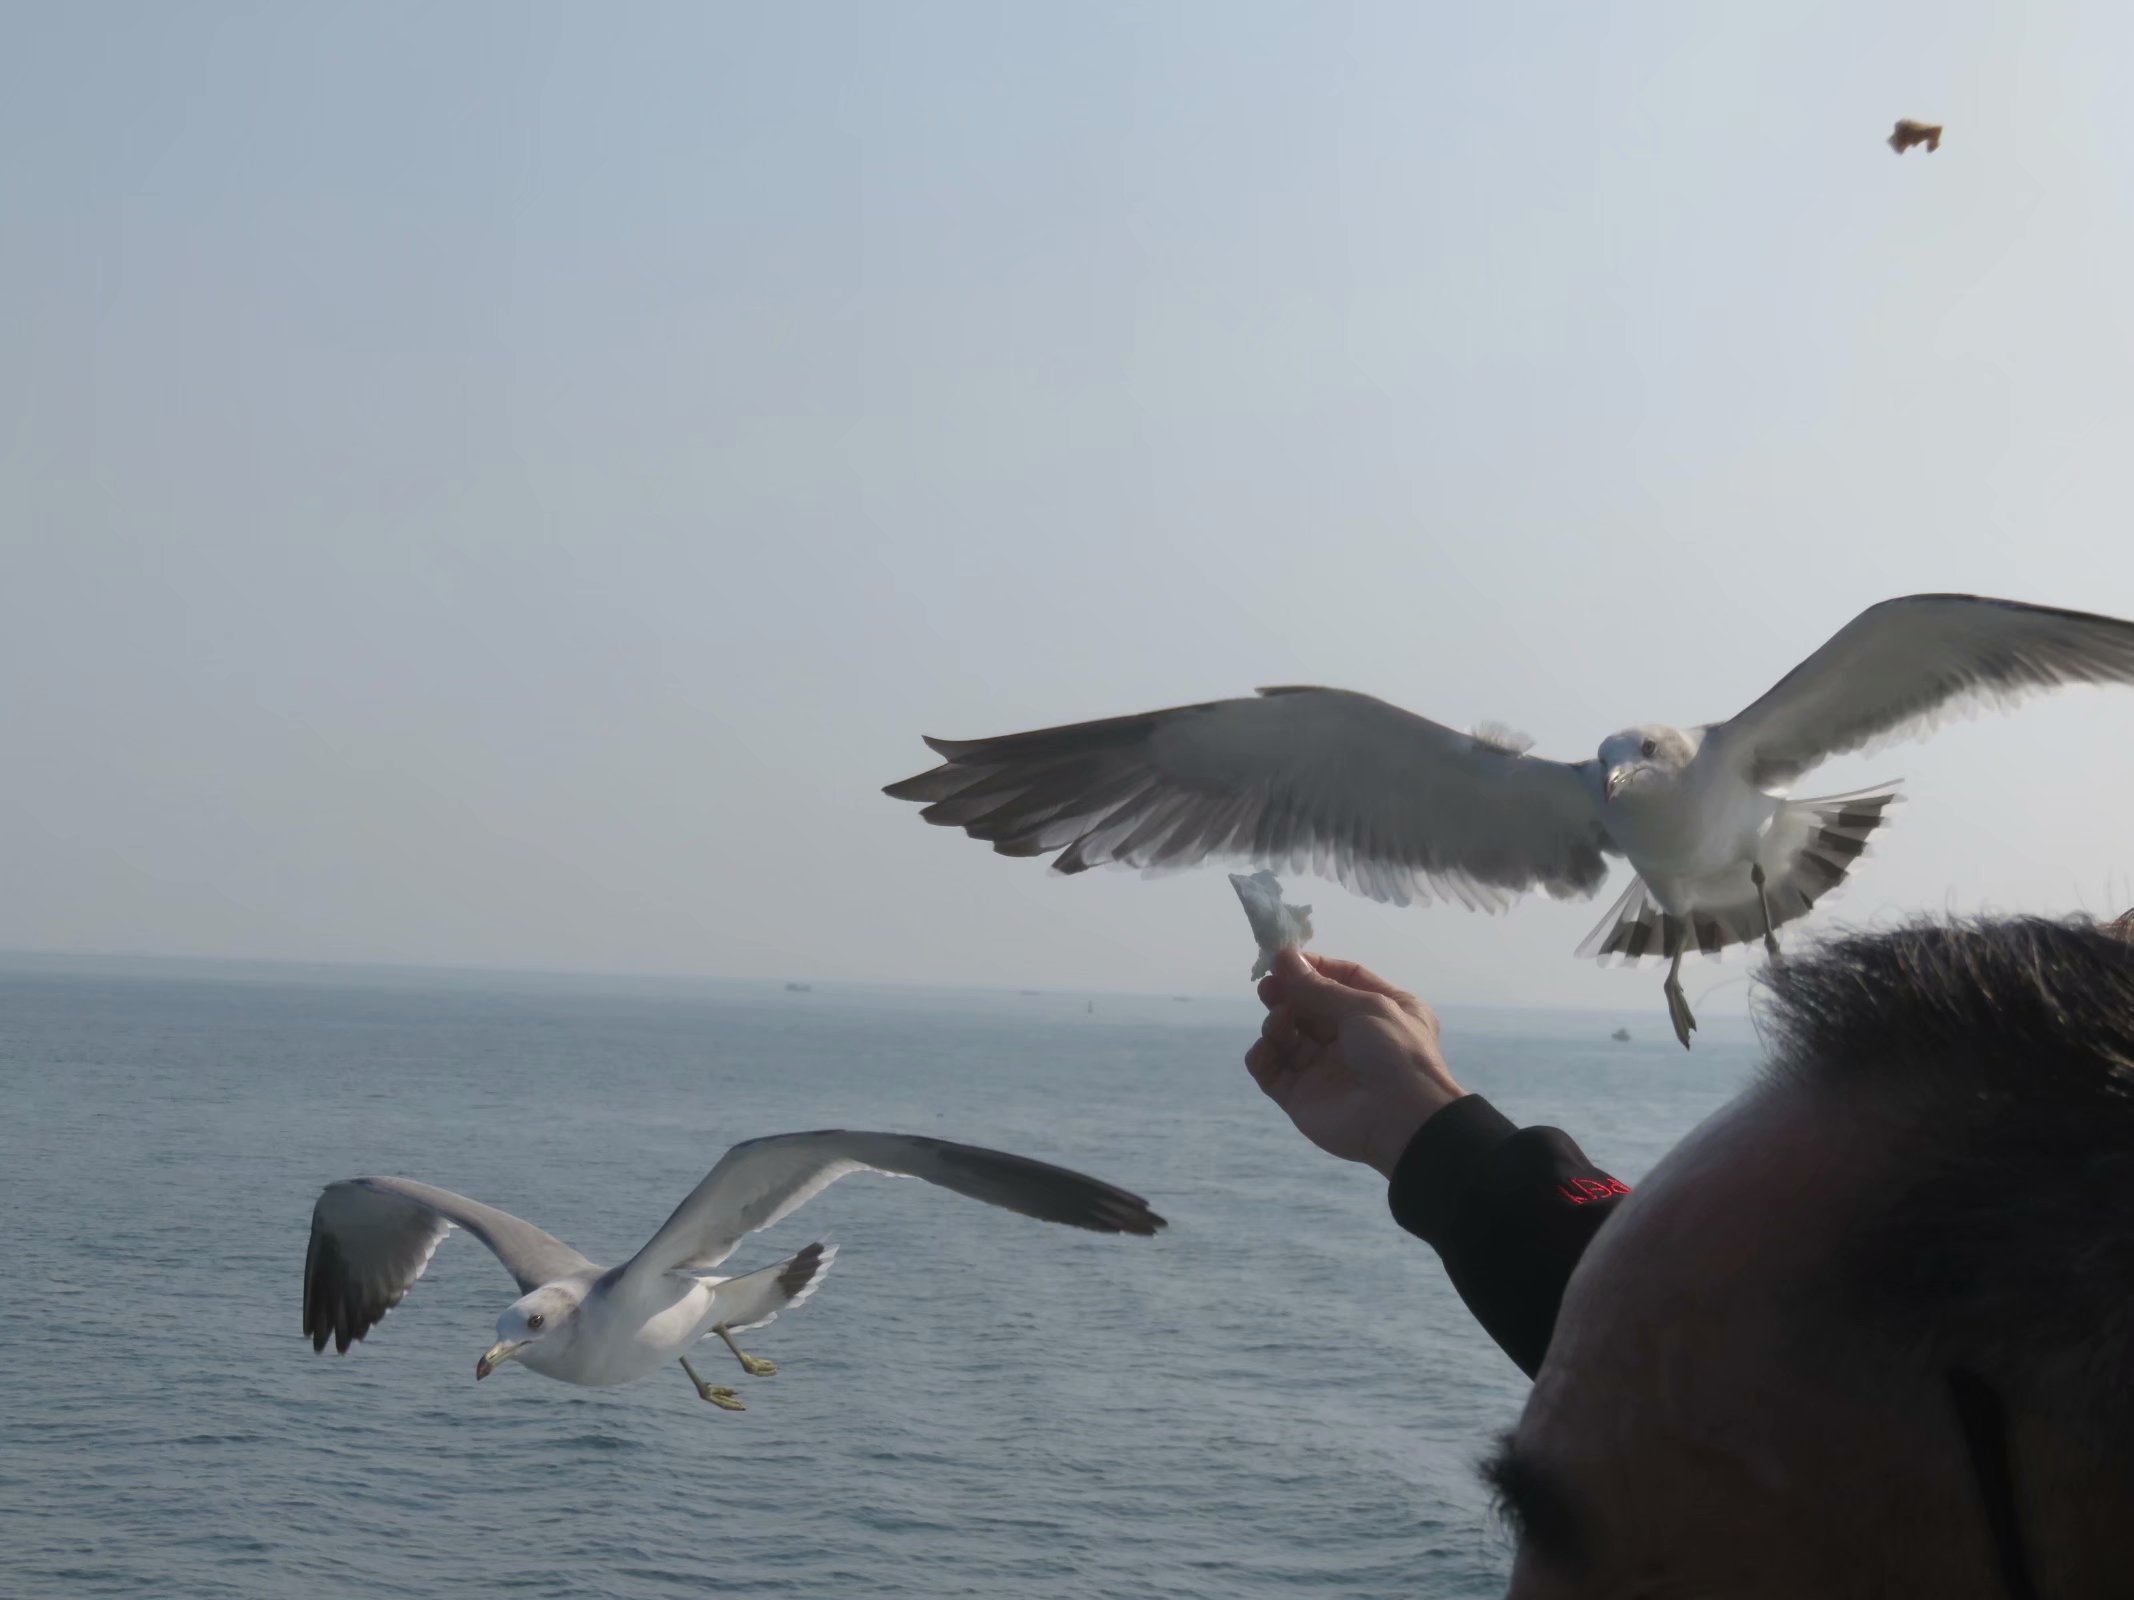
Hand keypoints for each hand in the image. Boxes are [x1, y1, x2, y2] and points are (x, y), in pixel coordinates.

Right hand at [1244, 949, 1464, 1177]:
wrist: (1402, 1121)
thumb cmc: (1395, 1053)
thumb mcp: (1364, 1007)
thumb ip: (1318, 986)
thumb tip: (1284, 957)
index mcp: (1380, 1012)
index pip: (1342, 979)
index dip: (1312, 968)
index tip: (1283, 959)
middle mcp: (1352, 1038)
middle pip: (1308, 1006)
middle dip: (1287, 993)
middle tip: (1268, 986)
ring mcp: (1324, 1068)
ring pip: (1286, 1035)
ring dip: (1277, 1022)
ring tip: (1281, 1021)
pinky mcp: (1300, 1095)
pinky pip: (1270, 1068)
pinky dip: (1262, 1055)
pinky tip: (1268, 1048)